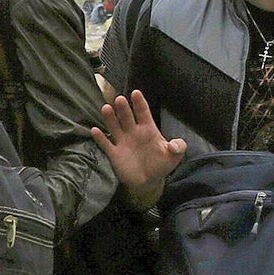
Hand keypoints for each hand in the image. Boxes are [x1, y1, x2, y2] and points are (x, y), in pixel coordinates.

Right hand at [91, 91, 185, 208]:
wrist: (148, 181)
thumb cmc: (161, 164)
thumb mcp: (174, 156)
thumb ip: (178, 147)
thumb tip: (175, 145)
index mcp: (148, 129)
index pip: (143, 112)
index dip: (139, 103)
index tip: (136, 93)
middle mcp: (133, 132)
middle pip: (127, 116)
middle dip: (123, 108)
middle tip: (120, 99)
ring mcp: (122, 142)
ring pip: (114, 126)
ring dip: (110, 118)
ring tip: (106, 108)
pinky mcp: (114, 153)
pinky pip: (106, 144)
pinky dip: (100, 138)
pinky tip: (95, 130)